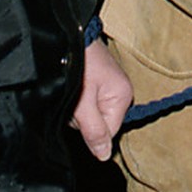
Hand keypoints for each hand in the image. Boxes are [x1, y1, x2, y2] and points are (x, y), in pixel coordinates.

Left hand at [69, 38, 132, 160]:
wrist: (68, 34)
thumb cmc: (78, 64)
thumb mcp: (83, 102)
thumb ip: (94, 130)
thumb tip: (104, 156)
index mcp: (123, 97)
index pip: (109, 133)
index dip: (90, 130)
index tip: (78, 114)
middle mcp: (120, 92)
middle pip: (100, 124)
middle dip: (83, 118)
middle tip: (73, 99)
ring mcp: (110, 86)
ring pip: (91, 114)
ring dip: (77, 108)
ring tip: (72, 89)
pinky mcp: (99, 81)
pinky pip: (88, 102)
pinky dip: (77, 99)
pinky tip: (73, 87)